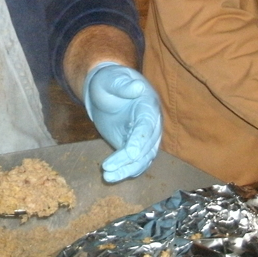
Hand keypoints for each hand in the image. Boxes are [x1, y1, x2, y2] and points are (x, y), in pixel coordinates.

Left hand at [83, 62, 162, 182]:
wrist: (106, 90)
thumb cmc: (109, 81)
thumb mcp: (112, 79)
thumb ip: (123, 85)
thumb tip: (138, 88)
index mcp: (148, 106)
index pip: (147, 126)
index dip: (140, 140)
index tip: (131, 153)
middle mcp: (151, 124)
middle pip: (146, 147)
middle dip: (128, 160)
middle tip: (108, 167)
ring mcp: (143, 137)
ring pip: (142, 159)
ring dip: (127, 170)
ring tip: (108, 177)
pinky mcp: (134, 146)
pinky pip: (135, 162)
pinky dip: (125, 171)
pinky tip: (112, 177)